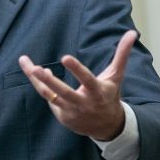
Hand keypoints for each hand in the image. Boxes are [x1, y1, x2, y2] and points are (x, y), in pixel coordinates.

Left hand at [18, 30, 136, 140]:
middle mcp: (83, 103)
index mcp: (97, 92)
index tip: (65, 57)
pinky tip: (39, 74)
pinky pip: (50, 99)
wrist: (107, 127)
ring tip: (27, 65)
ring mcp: (71, 112)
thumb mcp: (116, 76)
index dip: (76, 69)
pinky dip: (43, 86)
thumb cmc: (110, 95)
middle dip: (49, 81)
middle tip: (36, 68)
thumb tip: (132, 33)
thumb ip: (122, 54)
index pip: (86, 79)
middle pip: (63, 92)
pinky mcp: (63, 117)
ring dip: (37, 81)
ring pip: (50, 95)